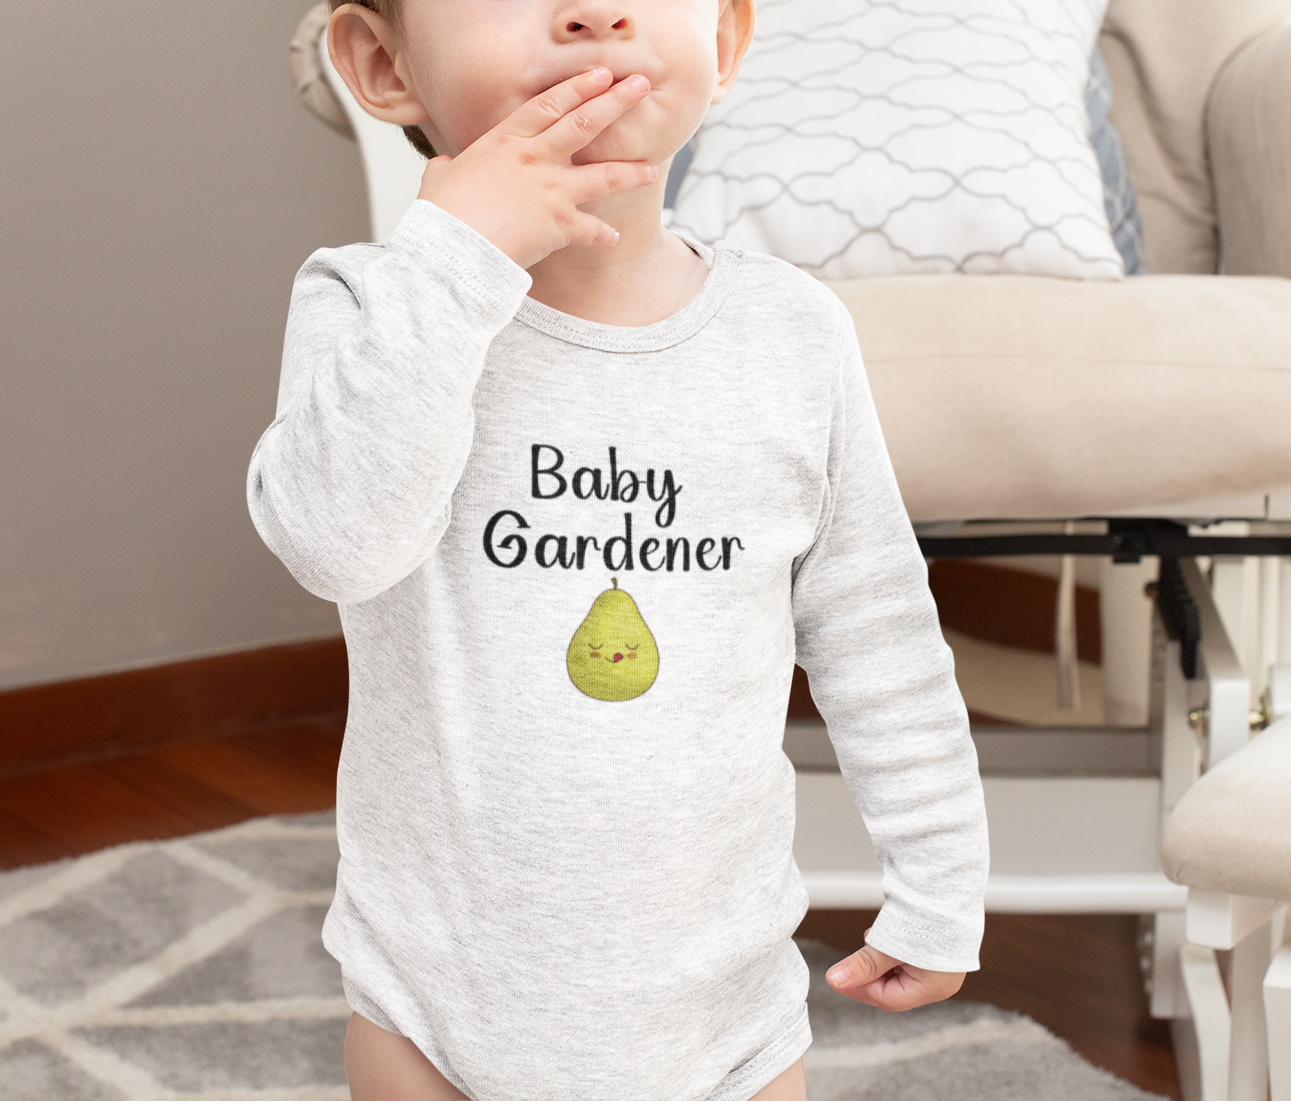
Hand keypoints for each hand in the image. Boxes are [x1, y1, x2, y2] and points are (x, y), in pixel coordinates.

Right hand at [416, 68, 657, 268]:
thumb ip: (448, 168)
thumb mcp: (440, 180)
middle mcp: (535, 159)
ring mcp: (551, 191)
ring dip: (630, 171)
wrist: (454, 246)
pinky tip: (613, 237)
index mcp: (505, 141)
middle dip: (616, 102)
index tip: (601, 74)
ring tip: (651, 168)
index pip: (548, 104)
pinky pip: (591, 230)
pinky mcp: (560, 225)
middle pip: (584, 124)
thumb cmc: (443, 214)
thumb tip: (445, 167)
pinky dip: (603, 235)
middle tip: (641, 86)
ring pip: (603, 174)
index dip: (578, 87)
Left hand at [825, 930, 964, 1010]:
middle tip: (848, 964)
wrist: (949, 885)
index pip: (888, 999)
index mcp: (933, 988)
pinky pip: (908, 959)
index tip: (839, 977)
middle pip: (894, 989)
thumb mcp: (888, 945)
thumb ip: (862, 965)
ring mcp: (941, 966)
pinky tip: (882, 935)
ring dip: (879, 960)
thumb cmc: (926, 917)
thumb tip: (834, 981)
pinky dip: (891, 950)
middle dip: (870, 975)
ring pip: (899, 973)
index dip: (860, 988)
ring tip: (870, 939)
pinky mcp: (937, 950)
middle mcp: (941, 982)